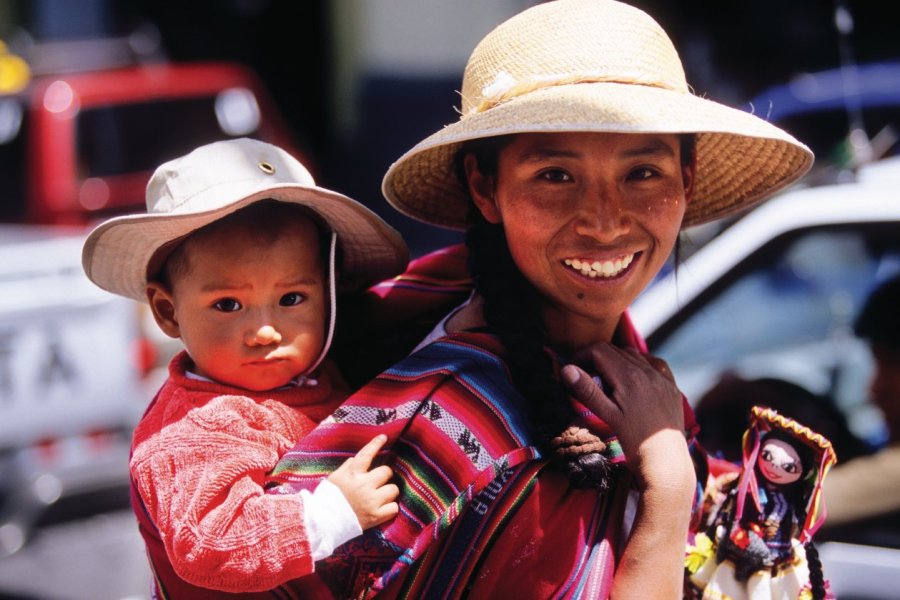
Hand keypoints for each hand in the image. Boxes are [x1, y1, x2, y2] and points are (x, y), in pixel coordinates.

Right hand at [326, 434, 399, 529]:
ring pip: (393, 489)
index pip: (366, 454)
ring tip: (378, 497)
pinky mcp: (376, 516)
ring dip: (388, 492)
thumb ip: (347, 467)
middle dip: (383, 476)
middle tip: (377, 482)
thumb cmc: (328, 499)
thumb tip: (356, 459)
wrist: (323, 524)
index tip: (384, 437)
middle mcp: (364, 486)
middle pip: (387, 471)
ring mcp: (371, 501)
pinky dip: (390, 508)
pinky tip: (381, 509)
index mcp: (352, 474)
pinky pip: (394, 507)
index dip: (376, 444)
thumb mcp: (334, 478)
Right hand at [560, 344, 693, 493]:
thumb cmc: (633, 442)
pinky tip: (635, 376)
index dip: (581, 355)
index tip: (573, 369)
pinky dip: (641, 363)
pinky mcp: (672, 386)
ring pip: (634, 354)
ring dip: (617, 360)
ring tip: (608, 380)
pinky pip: (654, 363)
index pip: (599, 350)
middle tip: (587, 377)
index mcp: (628, 376)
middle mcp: (647, 370)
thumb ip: (587, 390)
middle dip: (596, 358)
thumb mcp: (607, 415)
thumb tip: (566, 369)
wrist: (665, 463)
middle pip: (615, 350)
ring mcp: (662, 378)